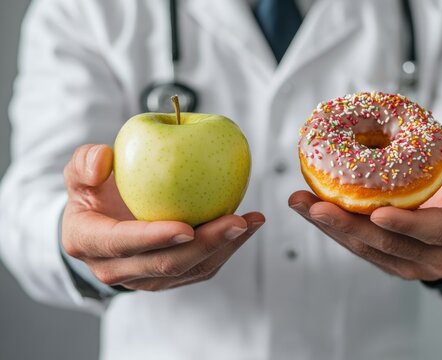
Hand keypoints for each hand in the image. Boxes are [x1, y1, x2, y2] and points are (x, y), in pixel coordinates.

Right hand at [62, 144, 264, 290]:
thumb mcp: (80, 173)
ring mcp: (146, 277)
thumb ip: (84, 163)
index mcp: (89, 243)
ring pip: (191, 270)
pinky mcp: (172, 276)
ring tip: (252, 222)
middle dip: (205, 245)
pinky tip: (248, 225)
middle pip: (166, 264)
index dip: (154, 238)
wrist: (104, 222)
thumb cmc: (95, 192)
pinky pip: (203, 266)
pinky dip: (228, 248)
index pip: (122, 244)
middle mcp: (117, 269)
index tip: (187, 227)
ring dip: (225, 247)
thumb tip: (102, 159)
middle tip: (237, 222)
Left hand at [289, 138, 441, 280]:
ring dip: (329, 227)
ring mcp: (407, 265)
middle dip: (348, 226)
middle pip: (387, 245)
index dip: (407, 225)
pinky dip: (331, 228)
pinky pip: (356, 247)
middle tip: (315, 206)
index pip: (435, 232)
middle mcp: (433, 259)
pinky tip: (308, 209)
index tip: (378, 213)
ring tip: (300, 203)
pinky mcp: (386, 262)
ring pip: (364, 248)